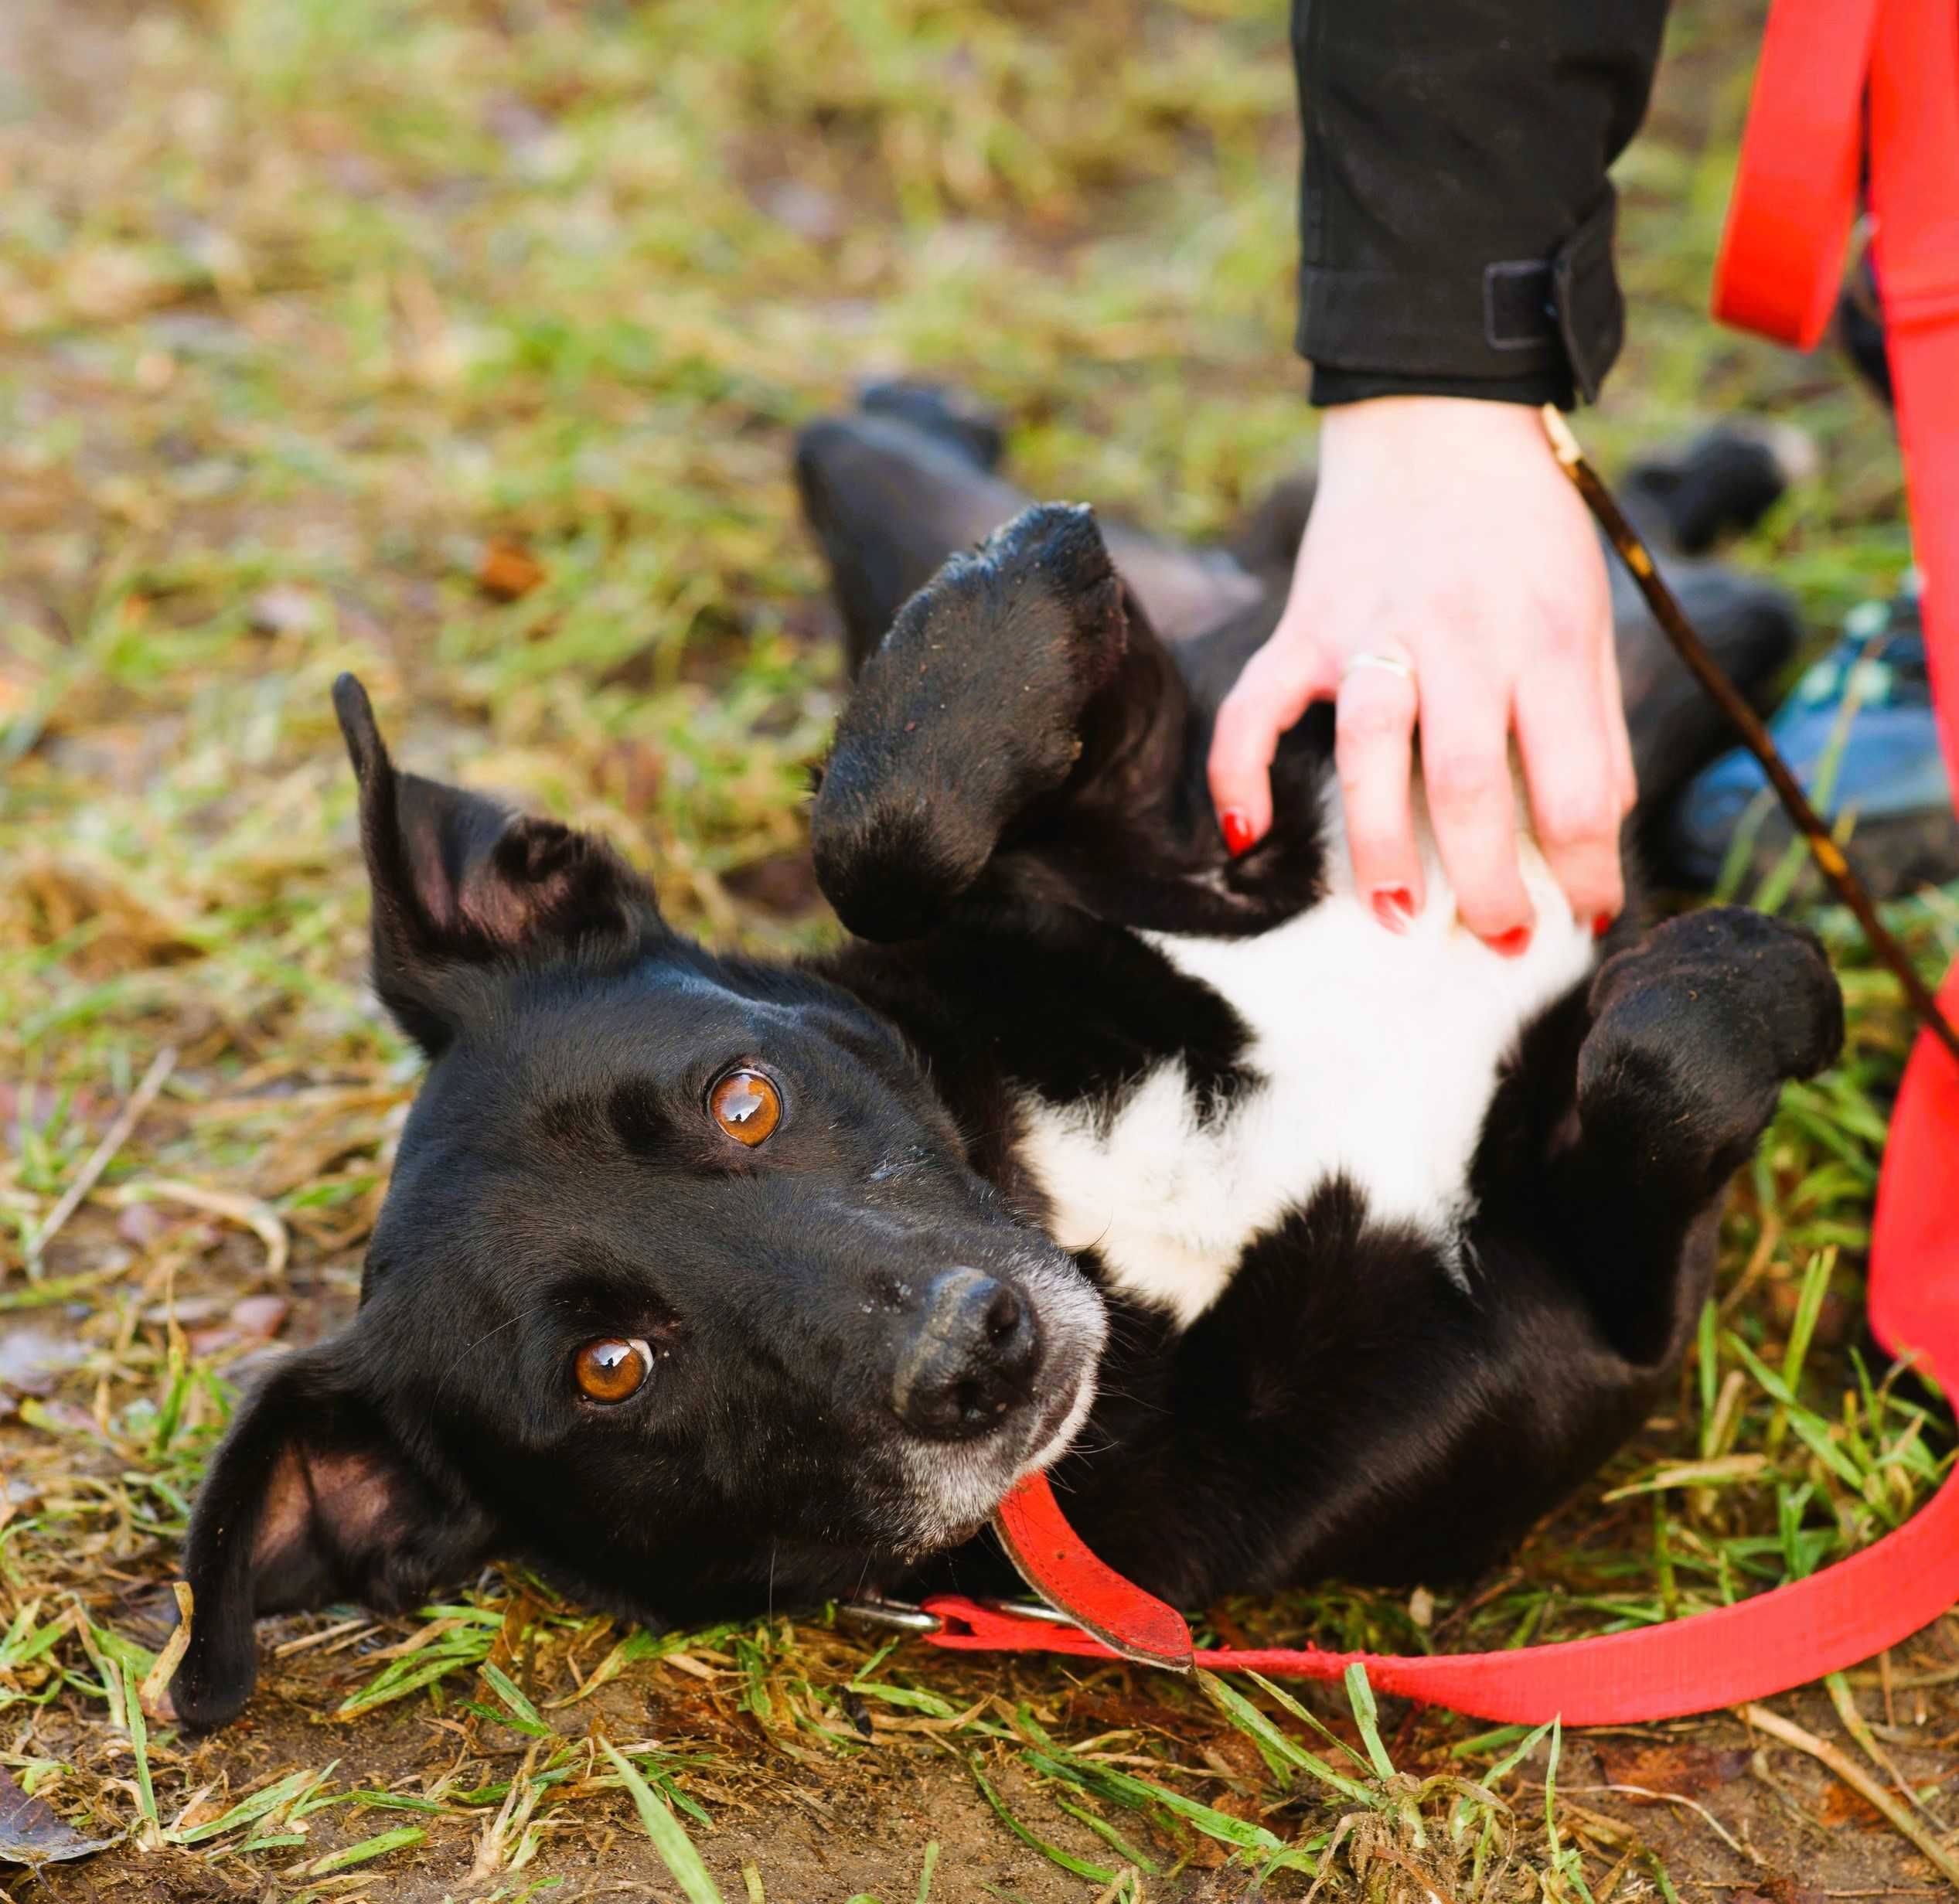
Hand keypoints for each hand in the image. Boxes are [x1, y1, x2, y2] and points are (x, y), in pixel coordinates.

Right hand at [1206, 396, 1634, 947]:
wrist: (1439, 412)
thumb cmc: (1524, 523)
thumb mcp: (1586, 609)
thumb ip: (1590, 714)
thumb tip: (1597, 824)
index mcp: (1545, 640)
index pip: (1578, 782)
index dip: (1589, 865)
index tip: (1589, 916)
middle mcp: (1459, 639)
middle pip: (1471, 787)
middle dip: (1488, 884)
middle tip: (1497, 941)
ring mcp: (1372, 631)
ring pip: (1370, 754)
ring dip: (1378, 847)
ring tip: (1392, 917)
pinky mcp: (1305, 625)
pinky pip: (1258, 706)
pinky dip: (1240, 772)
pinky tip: (1246, 835)